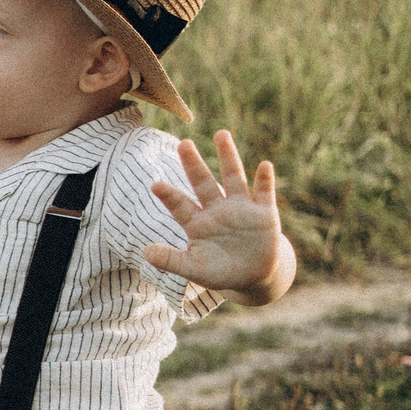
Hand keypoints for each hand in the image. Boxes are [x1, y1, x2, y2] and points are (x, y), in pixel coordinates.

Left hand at [143, 130, 290, 298]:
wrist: (253, 276)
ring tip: (220, 134)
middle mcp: (217, 209)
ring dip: (228, 156)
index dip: (169, 196)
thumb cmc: (220, 271)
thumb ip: (171, 260)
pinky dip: (265, 180)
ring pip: (233, 177)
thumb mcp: (194, 269)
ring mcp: (241, 209)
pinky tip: (264, 165)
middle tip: (183, 144)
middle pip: (203, 183)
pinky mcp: (264, 214)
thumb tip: (145, 252)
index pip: (180, 206)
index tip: (154, 185)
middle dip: (193, 164)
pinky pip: (264, 193)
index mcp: (197, 223)